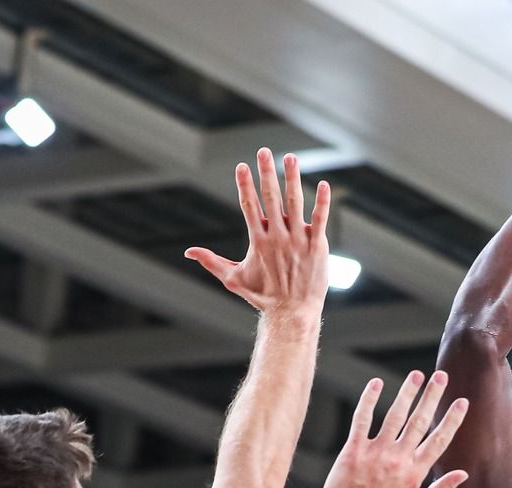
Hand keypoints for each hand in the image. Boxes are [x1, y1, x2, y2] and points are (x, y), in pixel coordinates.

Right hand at [186, 149, 332, 315]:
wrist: (291, 312)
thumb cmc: (261, 296)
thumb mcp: (233, 279)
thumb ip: (211, 261)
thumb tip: (188, 252)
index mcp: (258, 240)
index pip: (249, 206)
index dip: (245, 185)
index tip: (241, 166)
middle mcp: (277, 236)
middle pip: (271, 197)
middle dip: (266, 172)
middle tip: (263, 151)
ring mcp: (299, 239)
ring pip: (296, 202)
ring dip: (292, 178)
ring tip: (290, 157)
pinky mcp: (317, 245)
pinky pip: (320, 218)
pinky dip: (321, 201)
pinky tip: (323, 184)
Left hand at [318, 371, 469, 487]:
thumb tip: (462, 474)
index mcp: (415, 473)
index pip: (439, 440)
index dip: (452, 419)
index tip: (461, 402)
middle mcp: (398, 459)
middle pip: (419, 421)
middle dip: (432, 397)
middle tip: (442, 376)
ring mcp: (375, 452)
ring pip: (394, 415)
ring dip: (407, 393)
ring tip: (416, 375)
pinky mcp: (353, 451)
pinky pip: (362, 420)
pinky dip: (369, 400)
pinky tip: (376, 384)